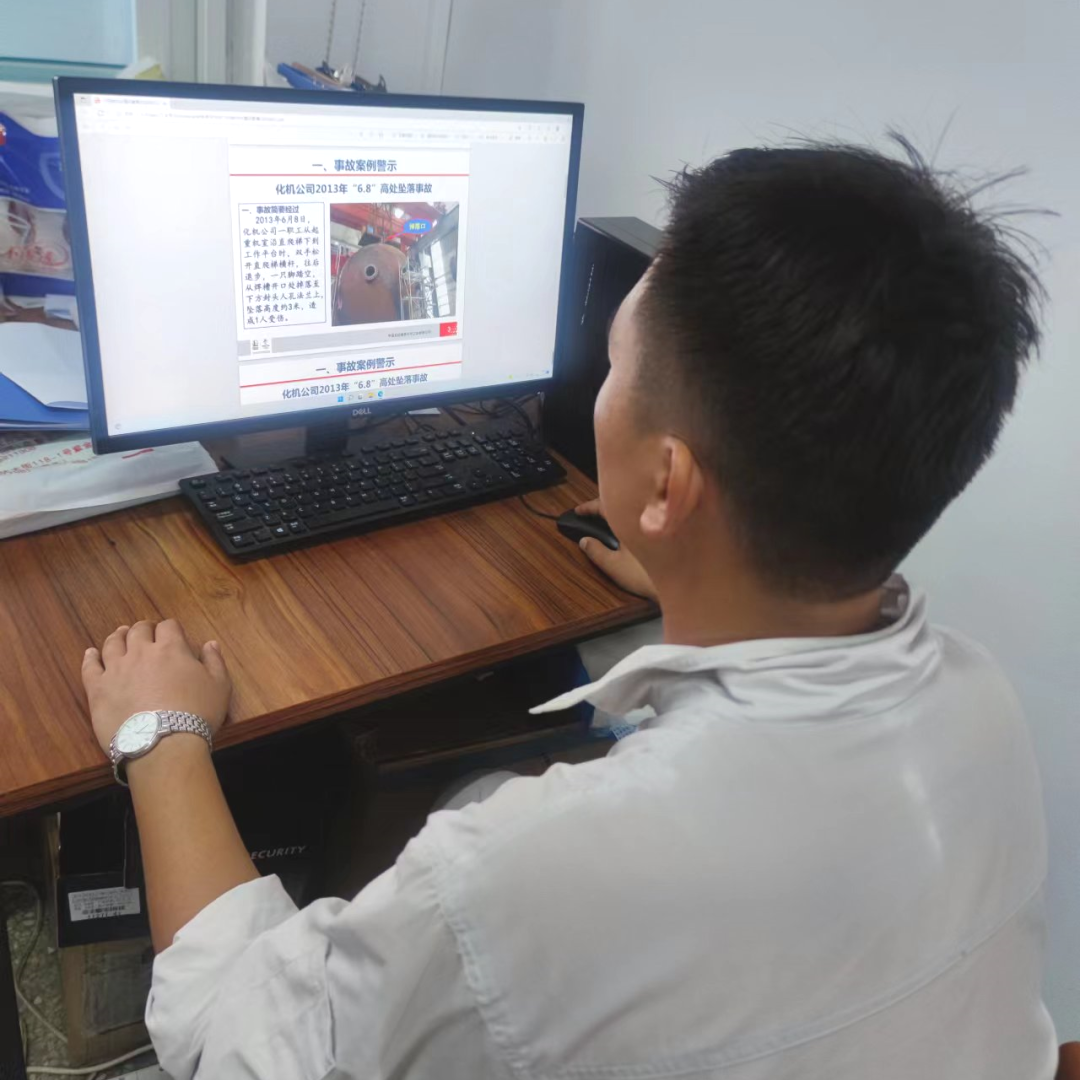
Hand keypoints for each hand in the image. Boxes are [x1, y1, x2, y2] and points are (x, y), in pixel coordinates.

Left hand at [82, 620, 231, 755]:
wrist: (163, 744)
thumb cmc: (197, 714)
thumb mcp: (220, 687)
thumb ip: (215, 661)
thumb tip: (210, 643)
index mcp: (171, 649)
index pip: (168, 626)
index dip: (171, 628)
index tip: (173, 634)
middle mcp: (140, 652)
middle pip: (139, 631)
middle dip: (144, 629)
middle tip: (147, 633)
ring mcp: (115, 669)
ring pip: (113, 643)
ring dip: (118, 636)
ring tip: (120, 634)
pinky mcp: (97, 688)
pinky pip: (90, 667)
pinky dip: (90, 657)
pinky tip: (91, 653)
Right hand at [575, 499, 657, 601]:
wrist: (680, 584)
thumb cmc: (649, 576)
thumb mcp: (614, 565)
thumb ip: (596, 551)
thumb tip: (584, 541)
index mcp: (628, 521)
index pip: (604, 506)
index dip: (589, 508)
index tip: (578, 511)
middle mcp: (642, 517)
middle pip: (620, 504)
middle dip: (604, 506)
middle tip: (591, 513)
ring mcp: (654, 523)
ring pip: (632, 510)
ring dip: (618, 513)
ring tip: (605, 521)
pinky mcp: (664, 531)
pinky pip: (644, 517)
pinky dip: (631, 520)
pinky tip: (629, 532)